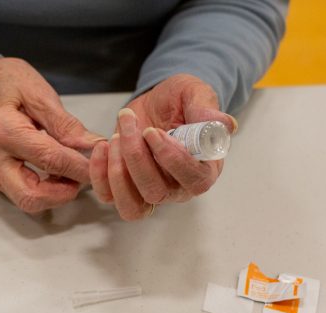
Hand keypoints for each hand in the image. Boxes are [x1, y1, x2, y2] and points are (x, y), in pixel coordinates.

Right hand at [0, 57, 104, 213]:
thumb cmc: (7, 82)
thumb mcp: (39, 93)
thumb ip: (66, 124)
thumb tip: (93, 146)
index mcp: (2, 131)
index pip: (49, 160)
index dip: (80, 167)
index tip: (102, 164)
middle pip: (31, 196)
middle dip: (63, 193)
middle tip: (84, 178)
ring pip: (27, 201)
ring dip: (55, 194)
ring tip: (73, 172)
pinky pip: (22, 193)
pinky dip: (45, 190)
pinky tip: (58, 173)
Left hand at [89, 74, 236, 220]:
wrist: (159, 103)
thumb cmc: (182, 102)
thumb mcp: (196, 94)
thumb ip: (206, 108)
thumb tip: (225, 124)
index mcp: (204, 170)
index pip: (193, 180)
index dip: (170, 159)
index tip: (152, 132)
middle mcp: (178, 189)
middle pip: (156, 192)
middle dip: (137, 157)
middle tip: (130, 124)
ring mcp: (150, 193)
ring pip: (132, 205)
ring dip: (118, 172)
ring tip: (116, 136)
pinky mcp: (125, 190)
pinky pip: (109, 197)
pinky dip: (99, 175)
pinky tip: (102, 146)